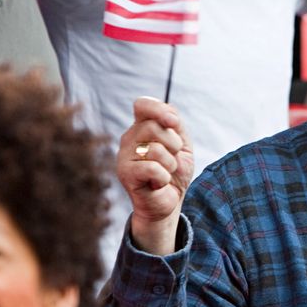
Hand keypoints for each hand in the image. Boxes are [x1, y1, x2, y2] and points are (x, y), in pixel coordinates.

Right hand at [117, 97, 193, 255]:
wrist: (169, 202)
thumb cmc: (174, 172)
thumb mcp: (182, 145)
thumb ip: (176, 125)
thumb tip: (170, 116)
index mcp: (142, 127)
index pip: (142, 105)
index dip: (159, 109)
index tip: (174, 123)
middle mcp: (129, 139)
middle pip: (153, 127)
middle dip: (173, 144)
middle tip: (172, 159)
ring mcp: (124, 156)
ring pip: (155, 149)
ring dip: (170, 164)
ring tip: (165, 172)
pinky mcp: (125, 174)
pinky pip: (152, 168)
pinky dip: (164, 177)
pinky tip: (158, 183)